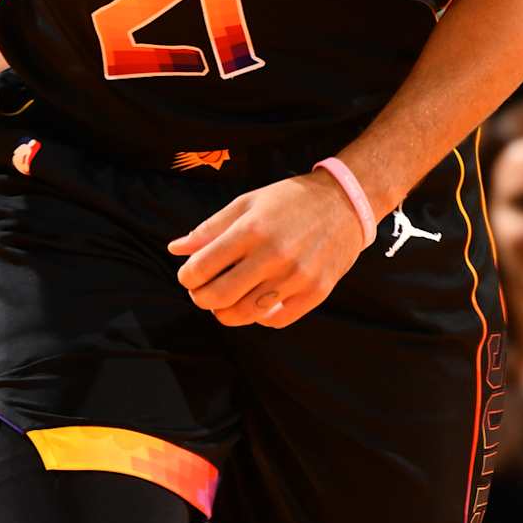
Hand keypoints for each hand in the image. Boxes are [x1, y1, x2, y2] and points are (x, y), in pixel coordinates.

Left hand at [169, 174, 363, 328]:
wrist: (345, 204)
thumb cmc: (290, 202)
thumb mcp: (247, 203)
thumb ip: (210, 228)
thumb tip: (176, 250)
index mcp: (252, 229)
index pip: (202, 268)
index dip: (187, 277)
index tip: (189, 276)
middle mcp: (274, 255)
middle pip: (219, 297)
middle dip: (201, 299)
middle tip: (202, 293)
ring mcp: (297, 276)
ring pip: (246, 314)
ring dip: (226, 313)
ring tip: (225, 301)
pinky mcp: (316, 292)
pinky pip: (277, 320)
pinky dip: (260, 318)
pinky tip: (256, 304)